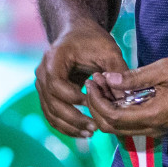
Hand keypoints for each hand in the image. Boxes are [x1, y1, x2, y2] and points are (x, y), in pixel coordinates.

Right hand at [36, 22, 126, 137]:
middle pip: (51, 102)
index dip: (73, 96)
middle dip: (73, 118)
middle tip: (95, 127)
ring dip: (69, 126)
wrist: (77, 34)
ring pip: (50, 112)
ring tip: (91, 133)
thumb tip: (126, 98)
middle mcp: (42, 72)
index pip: (56, 83)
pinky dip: (65, 126)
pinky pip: (51, 114)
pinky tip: (82, 132)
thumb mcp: (109, 51)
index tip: (92, 103)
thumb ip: (117, 72)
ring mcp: (41, 85)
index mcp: (54, 59)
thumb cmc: (93, 41)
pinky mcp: (47, 94)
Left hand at [86, 56, 167, 137]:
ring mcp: (158, 129)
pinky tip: (117, 92)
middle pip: (113, 128)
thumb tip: (109, 80)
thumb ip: (136, 78)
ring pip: (121, 128)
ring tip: (103, 85)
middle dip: (97, 107)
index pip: (114, 118)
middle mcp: (154, 128)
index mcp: (155, 116)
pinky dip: (119, 110)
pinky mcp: (161, 125)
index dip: (97, 102)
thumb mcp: (166, 69)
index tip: (93, 81)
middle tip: (94, 83)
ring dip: (107, 109)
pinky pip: (133, 124)